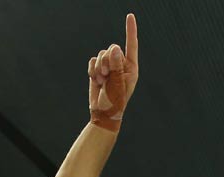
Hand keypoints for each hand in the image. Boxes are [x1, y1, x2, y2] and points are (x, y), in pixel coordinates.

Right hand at [88, 13, 138, 129]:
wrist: (102, 114)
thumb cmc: (114, 102)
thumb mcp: (116, 84)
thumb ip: (116, 66)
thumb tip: (116, 47)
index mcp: (131, 68)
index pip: (131, 45)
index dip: (130, 30)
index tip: (130, 16)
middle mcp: (121, 65)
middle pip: (111, 49)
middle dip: (106, 61)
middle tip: (106, 76)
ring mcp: (109, 67)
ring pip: (101, 55)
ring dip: (98, 67)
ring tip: (101, 81)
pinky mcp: (98, 70)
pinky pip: (92, 60)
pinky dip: (92, 69)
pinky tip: (95, 80)